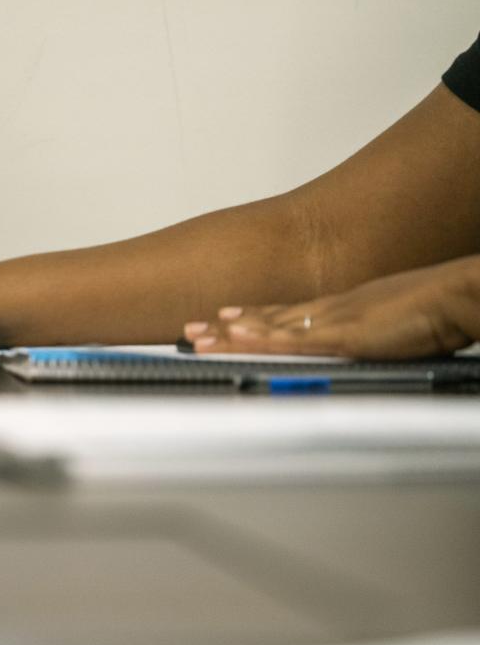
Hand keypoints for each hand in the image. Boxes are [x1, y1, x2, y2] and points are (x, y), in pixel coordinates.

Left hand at [182, 256, 479, 358]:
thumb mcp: (390, 327)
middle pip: (267, 320)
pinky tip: (239, 339)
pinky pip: (296, 339)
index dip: (251, 320)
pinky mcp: (346, 334)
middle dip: (226, 328)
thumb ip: (365, 338)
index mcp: (340, 309)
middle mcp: (328, 311)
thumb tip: (355, 349)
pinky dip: (265, 339)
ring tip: (198, 337)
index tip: (222, 321)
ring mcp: (334, 320)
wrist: (459, 295)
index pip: (284, 316)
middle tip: (191, 330)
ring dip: (232, 335)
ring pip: (271, 328)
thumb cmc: (436, 310)